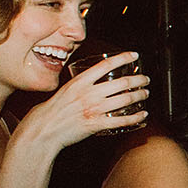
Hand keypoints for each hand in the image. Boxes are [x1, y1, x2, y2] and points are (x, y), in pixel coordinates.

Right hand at [18, 51, 149, 150]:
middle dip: (139, 80)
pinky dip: (136, 117)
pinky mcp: (95, 124)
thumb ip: (79, 87)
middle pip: (122, 82)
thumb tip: (91, 84)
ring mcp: (93, 109)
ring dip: (140, 96)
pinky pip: (122, 120)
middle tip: (146, 79)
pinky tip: (143, 114)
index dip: (123, 58)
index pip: (105, 65)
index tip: (134, 55)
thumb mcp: (63, 91)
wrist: (41, 131)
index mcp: (79, 82)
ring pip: (125, 99)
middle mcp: (88, 94)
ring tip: (145, 94)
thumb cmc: (50, 112)